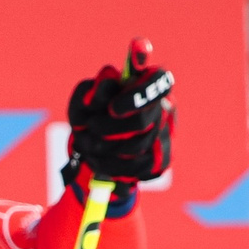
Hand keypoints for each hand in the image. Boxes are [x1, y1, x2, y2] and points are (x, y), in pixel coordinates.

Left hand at [64, 37, 173, 199]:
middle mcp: (162, 106)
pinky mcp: (159, 160)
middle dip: (109, 128)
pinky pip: (135, 167)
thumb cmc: (92, 114)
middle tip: (90, 126)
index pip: (157, 81)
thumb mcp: (84, 99)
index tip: (112, 107)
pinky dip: (111, 164)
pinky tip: (98, 158)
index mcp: (147, 81)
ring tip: (87, 143)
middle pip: (142, 121)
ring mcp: (163, 134)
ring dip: (105, 147)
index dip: (138, 95)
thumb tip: (104, 83)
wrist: (96, 144)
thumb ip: (92, 91)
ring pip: (137, 147)